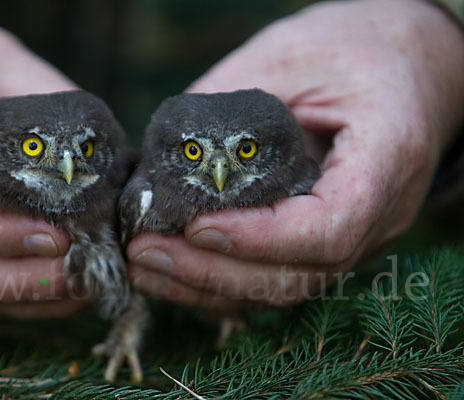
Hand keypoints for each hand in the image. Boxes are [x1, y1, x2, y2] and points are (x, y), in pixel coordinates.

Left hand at [127, 0, 463, 309]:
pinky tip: (175, 269)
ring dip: (209, 288)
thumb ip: (228, 105)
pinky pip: (280, 275)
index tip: (197, 228)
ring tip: (145, 268)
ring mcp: (360, 234)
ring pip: (286, 287)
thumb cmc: (352, 47)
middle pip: (300, 273)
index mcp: (389, 156)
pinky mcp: (331, 240)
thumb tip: (160, 158)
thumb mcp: (288, 54)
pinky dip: (225, 280)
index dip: (262, 239)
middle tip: (145, 254)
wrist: (405, 62)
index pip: (330, 226)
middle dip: (215, 273)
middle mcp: (382, 212)